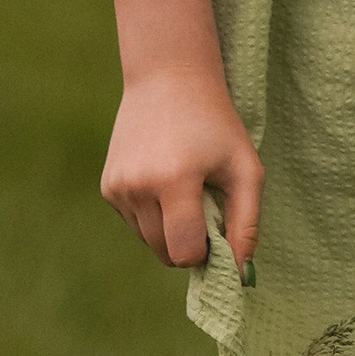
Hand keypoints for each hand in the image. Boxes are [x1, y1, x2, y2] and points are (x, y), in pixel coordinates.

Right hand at [101, 61, 263, 273]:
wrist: (168, 77)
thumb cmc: (216, 123)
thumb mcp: (245, 168)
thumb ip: (247, 224)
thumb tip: (241, 277)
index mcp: (174, 181)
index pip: (185, 253)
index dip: (206, 252)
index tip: (218, 228)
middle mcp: (138, 186)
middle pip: (165, 252)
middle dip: (188, 242)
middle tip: (204, 203)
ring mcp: (117, 187)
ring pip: (148, 241)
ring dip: (169, 229)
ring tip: (184, 187)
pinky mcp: (107, 187)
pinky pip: (135, 222)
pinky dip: (153, 214)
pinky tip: (163, 178)